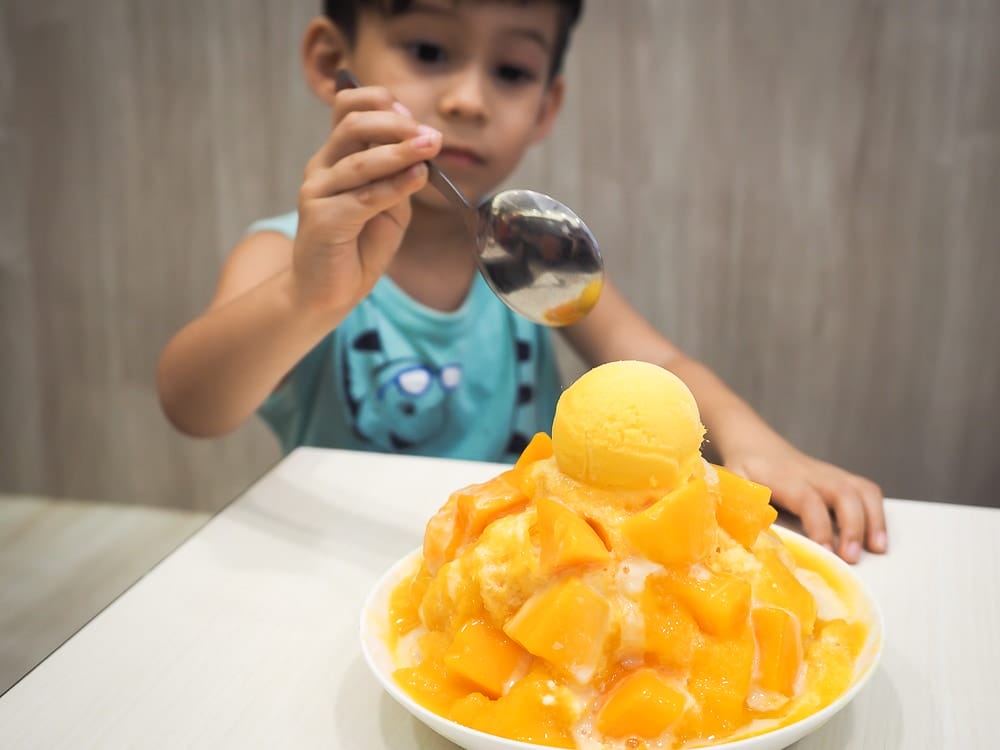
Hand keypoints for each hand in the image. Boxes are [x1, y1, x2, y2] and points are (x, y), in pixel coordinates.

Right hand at [292, 86, 441, 312]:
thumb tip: (422, 148)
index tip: (413, 116)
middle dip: (395, 124)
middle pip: (352, 124)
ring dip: (400, 151)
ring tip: (431, 147)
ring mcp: (317, 192)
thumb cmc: (360, 245)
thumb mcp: (390, 205)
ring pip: (359, 160)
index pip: (348, 108)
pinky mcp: (322, 219)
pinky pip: (364, 197)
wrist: (330, 291)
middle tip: (429, 135)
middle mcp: (322, 168)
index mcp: (336, 157)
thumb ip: (400, 177)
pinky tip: (417, 178)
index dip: (380, 103)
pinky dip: (395, 185)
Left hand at [723, 437, 887, 562]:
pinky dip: (877, 513)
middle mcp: (812, 474)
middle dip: (853, 526)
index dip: (820, 526)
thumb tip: (748, 543)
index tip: (826, 553)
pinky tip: (876, 538)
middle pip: (843, 493)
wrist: (753, 441)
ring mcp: (828, 474)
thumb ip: (741, 509)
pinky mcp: (838, 478)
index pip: (808, 500)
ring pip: (861, 490)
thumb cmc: (743, 469)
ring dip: (873, 520)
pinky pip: (865, 490)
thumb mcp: (733, 487)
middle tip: (851, 558)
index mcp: (784, 478)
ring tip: (876, 550)